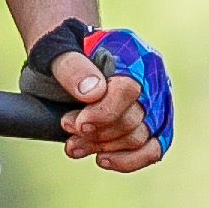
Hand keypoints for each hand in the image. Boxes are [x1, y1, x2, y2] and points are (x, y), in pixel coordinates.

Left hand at [23, 20, 170, 172]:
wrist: (63, 59)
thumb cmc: (59, 49)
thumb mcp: (53, 47)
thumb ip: (72, 67)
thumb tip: (94, 92)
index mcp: (131, 50)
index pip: (129, 90)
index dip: (104, 113)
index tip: (78, 123)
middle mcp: (151, 76)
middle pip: (134, 119)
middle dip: (96, 132)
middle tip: (67, 127)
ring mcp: (154, 101)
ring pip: (139, 138)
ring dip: (103, 147)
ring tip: (73, 144)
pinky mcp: (152, 124)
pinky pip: (153, 149)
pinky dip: (128, 160)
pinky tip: (102, 160)